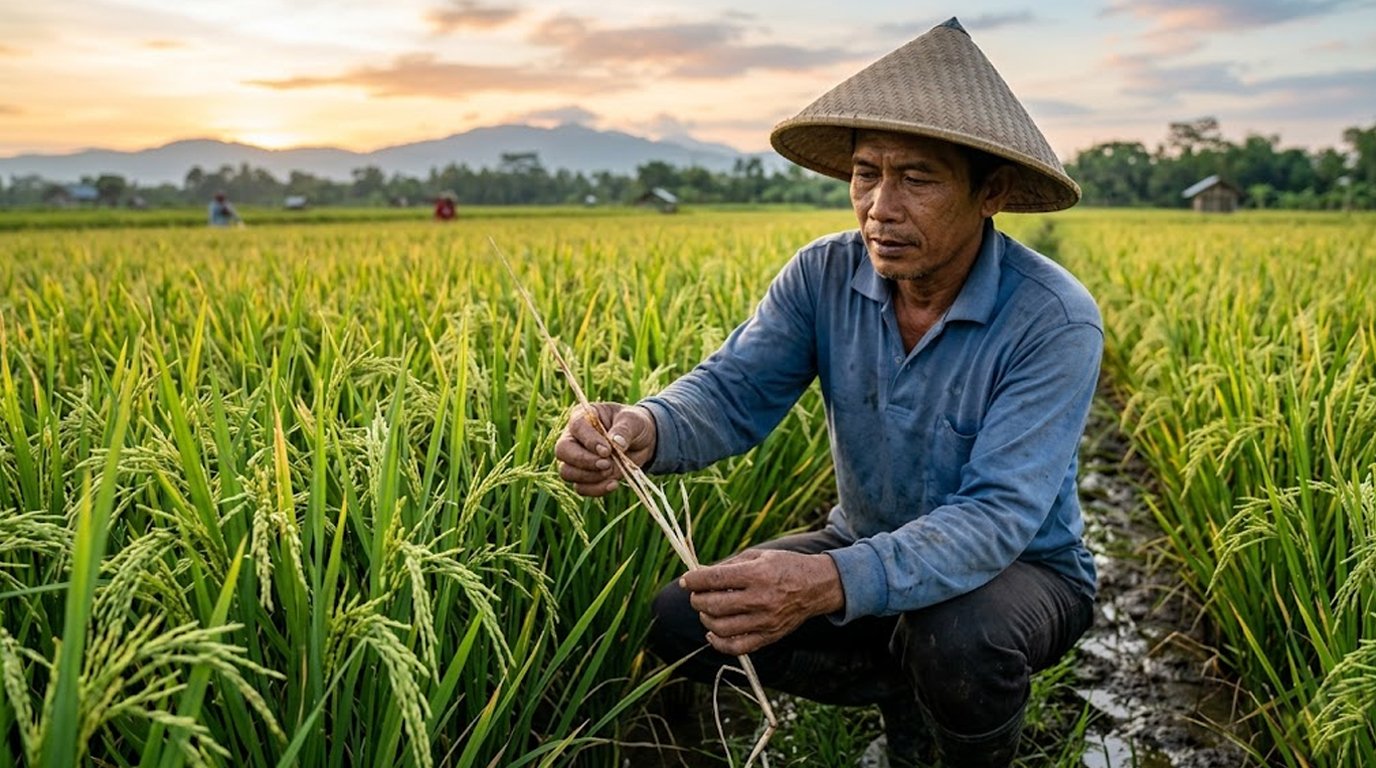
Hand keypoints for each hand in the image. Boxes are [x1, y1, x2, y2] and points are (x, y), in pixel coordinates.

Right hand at [554, 402, 655, 495]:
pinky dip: (596, 489)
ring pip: (567, 472)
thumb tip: (616, 443)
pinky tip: (613, 484)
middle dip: (584, 461)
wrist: (642, 443)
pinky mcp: (584, 477)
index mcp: (583, 416)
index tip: (607, 450)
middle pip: (563, 451)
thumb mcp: (634, 420)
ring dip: (590, 477)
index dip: (589, 440)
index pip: (576, 427)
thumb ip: (624, 429)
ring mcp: (575, 459)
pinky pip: (581, 488)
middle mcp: (574, 437)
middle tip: (607, 464)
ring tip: (612, 472)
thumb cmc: (633, 424)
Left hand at [679, 549, 844, 655]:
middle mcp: (760, 599)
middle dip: (697, 600)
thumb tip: (699, 575)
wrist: (816, 586)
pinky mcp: (768, 636)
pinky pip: (736, 647)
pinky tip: (712, 632)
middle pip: (713, 605)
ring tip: (706, 611)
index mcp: (757, 574)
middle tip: (696, 595)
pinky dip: (718, 642)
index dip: (693, 580)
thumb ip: (728, 565)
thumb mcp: (758, 556)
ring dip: (705, 619)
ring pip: (720, 627)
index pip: (714, 579)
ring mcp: (764, 621)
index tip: (686, 580)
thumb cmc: (785, 566)